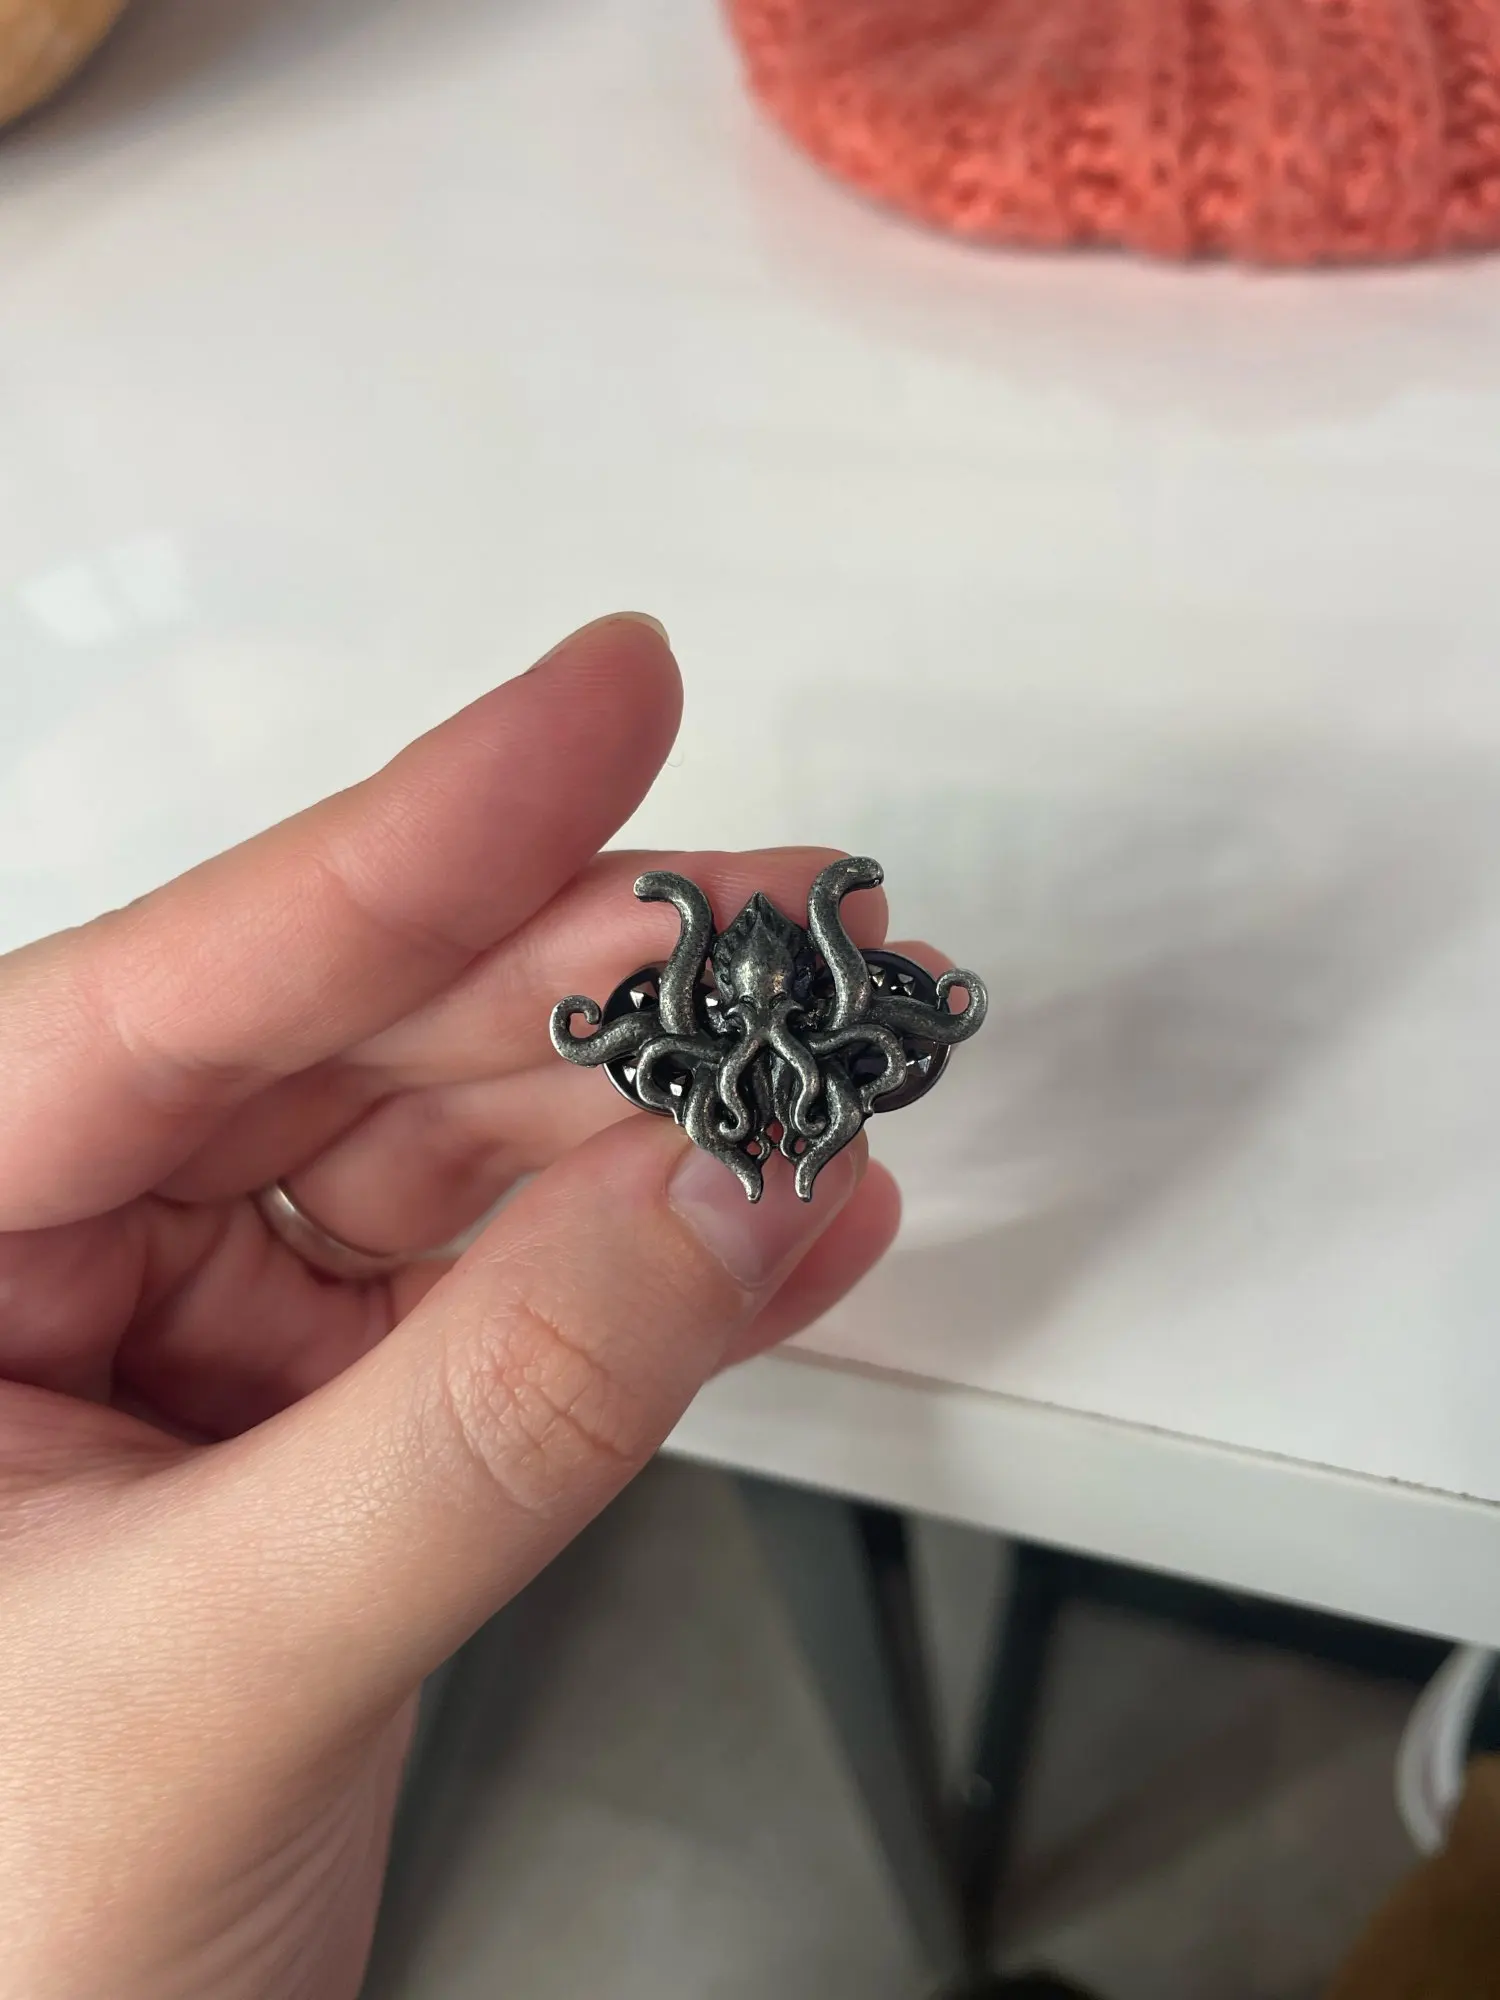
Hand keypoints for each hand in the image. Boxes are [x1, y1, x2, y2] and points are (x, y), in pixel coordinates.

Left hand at [0, 619, 904, 1999]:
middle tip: (799, 936)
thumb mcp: (214, 1665)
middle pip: (356, 1045)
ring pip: (453, 1167)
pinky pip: (499, 1306)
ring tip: (832, 1080)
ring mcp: (185, 1333)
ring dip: (658, 1134)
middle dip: (599, 990)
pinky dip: (651, 1280)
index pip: (188, 979)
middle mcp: (42, 1248)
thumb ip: (479, 1427)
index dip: (427, 829)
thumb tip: (700, 1208)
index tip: (607, 698)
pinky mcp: (309, 1422)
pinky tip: (785, 1232)